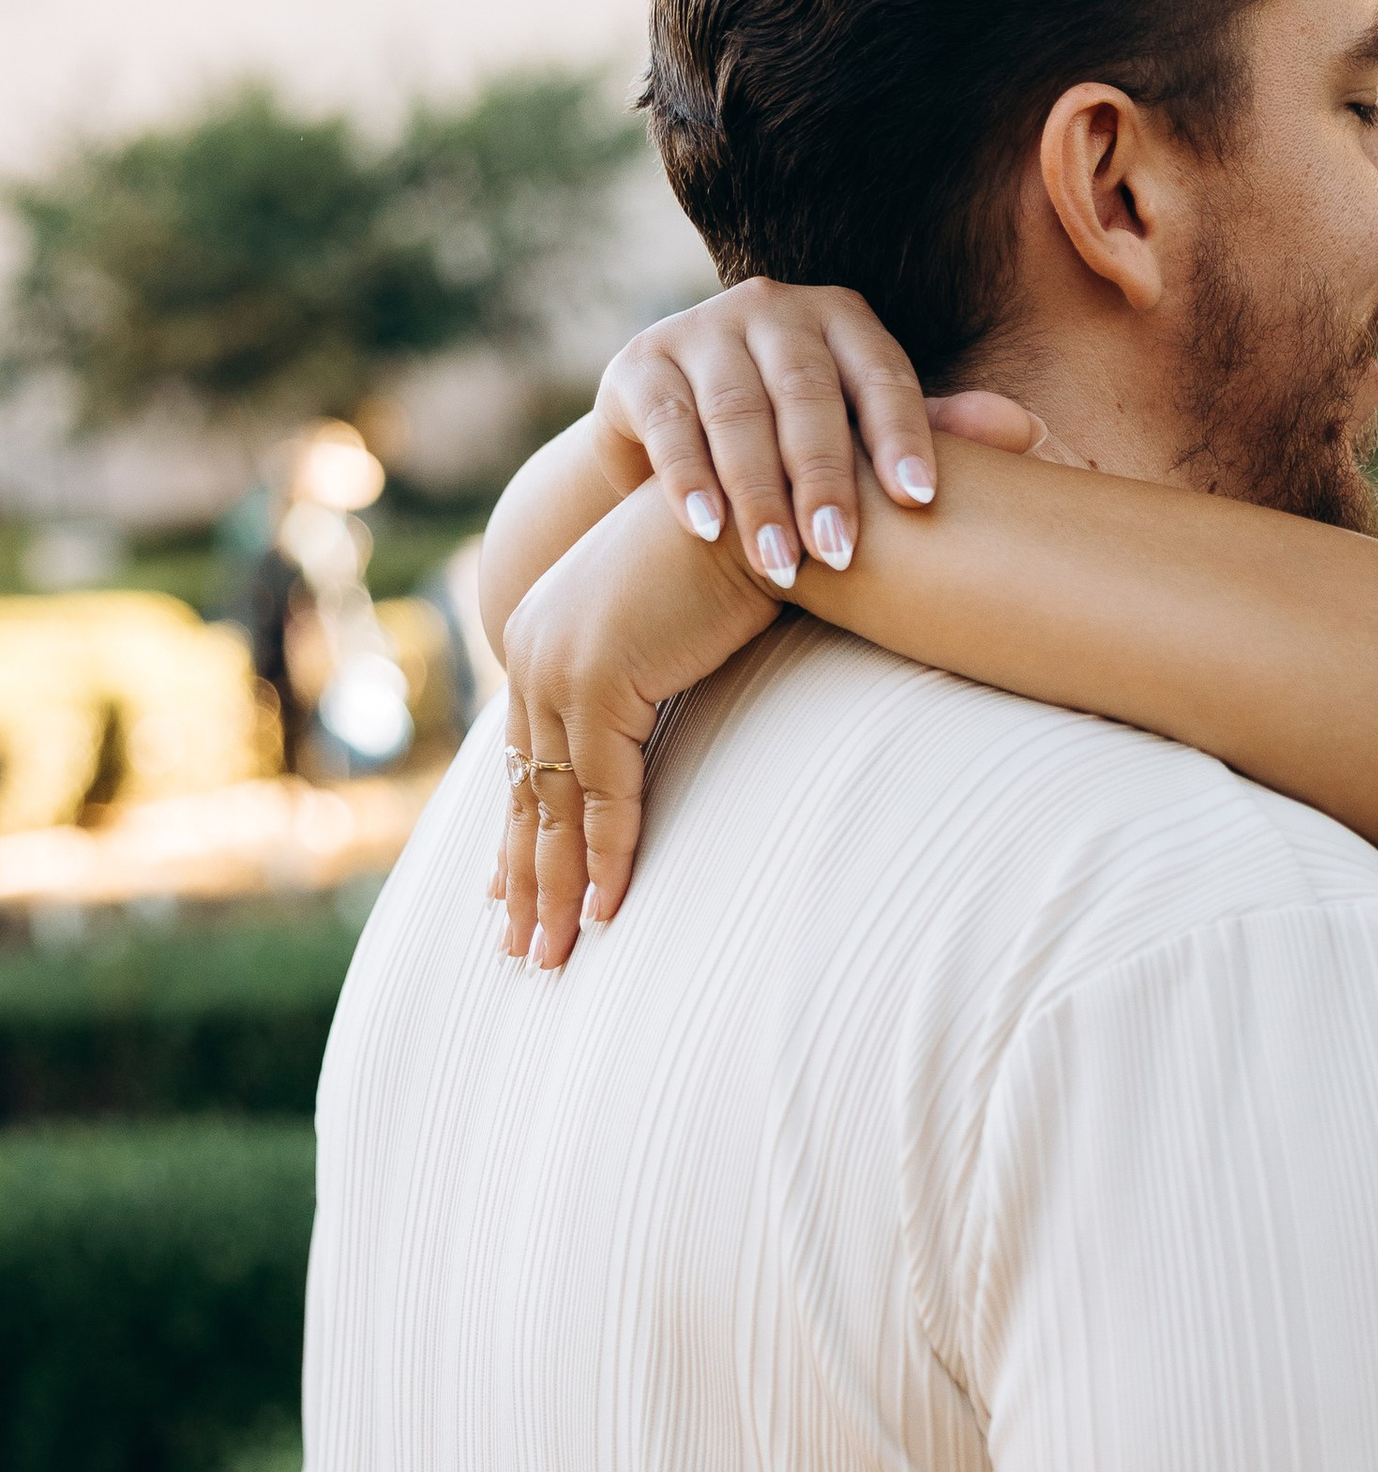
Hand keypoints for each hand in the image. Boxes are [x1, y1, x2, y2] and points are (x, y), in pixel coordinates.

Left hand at [495, 489, 775, 961]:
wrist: (774, 513)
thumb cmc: (746, 564)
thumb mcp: (675, 629)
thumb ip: (647, 677)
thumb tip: (649, 718)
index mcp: (543, 631)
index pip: (525, 752)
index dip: (520, 830)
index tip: (508, 890)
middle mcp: (535, 648)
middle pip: (526, 788)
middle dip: (526, 879)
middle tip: (520, 950)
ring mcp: (559, 665)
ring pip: (554, 804)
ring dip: (557, 890)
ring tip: (550, 957)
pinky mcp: (600, 681)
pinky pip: (605, 794)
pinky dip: (609, 858)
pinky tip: (607, 914)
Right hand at [596, 278, 1046, 583]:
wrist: (669, 437)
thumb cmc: (794, 438)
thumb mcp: (859, 430)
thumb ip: (928, 430)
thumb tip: (1029, 431)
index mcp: (842, 317)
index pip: (882, 374)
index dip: (902, 435)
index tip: (921, 502)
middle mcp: (772, 309)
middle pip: (806, 395)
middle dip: (824, 479)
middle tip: (841, 553)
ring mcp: (702, 330)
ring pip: (736, 413)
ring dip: (758, 495)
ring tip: (781, 566)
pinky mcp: (641, 363)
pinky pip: (671, 424)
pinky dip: (689, 479)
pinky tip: (709, 531)